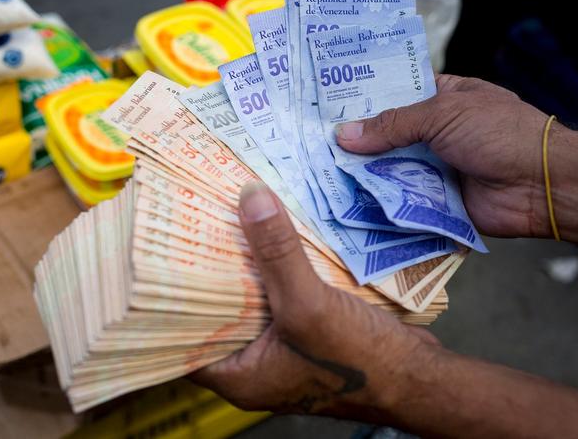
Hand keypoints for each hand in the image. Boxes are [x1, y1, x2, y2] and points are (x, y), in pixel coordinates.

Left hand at [190, 181, 440, 415]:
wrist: (420, 378)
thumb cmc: (361, 363)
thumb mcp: (309, 306)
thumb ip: (277, 253)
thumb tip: (249, 198)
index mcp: (238, 373)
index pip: (181, 335)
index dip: (167, 297)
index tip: (157, 254)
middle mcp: (255, 361)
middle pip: (218, 307)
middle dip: (208, 267)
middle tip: (192, 222)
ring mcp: (282, 345)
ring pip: (253, 296)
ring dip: (247, 262)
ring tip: (227, 218)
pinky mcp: (307, 329)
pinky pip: (282, 292)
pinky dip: (277, 266)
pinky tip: (273, 233)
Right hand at [336, 74, 554, 238]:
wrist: (540, 184)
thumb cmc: (498, 134)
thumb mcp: (442, 114)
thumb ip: (393, 124)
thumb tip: (345, 135)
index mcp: (444, 97)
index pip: (397, 93)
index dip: (366, 98)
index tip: (327, 104)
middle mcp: (438, 132)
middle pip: (390, 135)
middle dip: (359, 140)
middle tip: (313, 142)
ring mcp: (437, 167)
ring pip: (393, 169)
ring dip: (365, 172)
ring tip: (320, 172)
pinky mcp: (437, 201)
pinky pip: (404, 200)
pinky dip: (382, 201)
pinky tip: (346, 201)